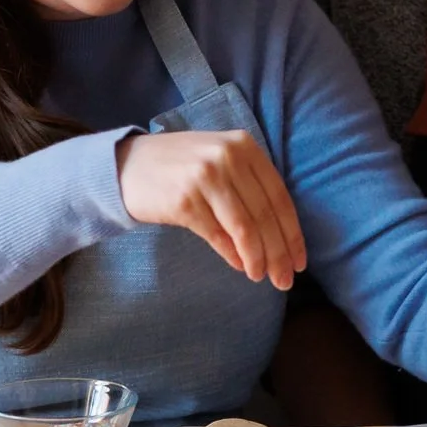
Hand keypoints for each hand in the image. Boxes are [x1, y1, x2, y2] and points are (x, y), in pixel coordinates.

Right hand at [116, 130, 305, 289]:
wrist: (127, 166)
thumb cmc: (181, 168)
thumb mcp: (220, 163)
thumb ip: (249, 191)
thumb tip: (279, 241)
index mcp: (244, 146)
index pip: (279, 196)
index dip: (292, 233)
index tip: (300, 261)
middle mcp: (227, 157)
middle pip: (264, 215)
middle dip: (279, 253)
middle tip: (285, 281)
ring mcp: (204, 177)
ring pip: (244, 228)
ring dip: (258, 258)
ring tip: (262, 277)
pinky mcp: (184, 200)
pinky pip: (217, 235)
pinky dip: (232, 255)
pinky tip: (241, 266)